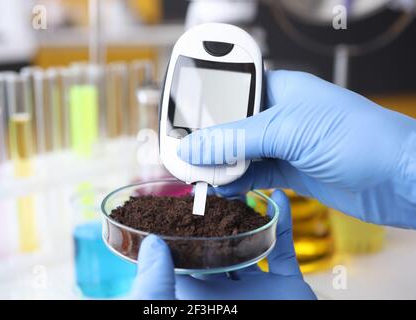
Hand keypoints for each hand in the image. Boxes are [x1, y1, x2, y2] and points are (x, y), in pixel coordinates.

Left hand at [130, 190, 315, 299]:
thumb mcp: (166, 308)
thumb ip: (155, 281)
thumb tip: (150, 243)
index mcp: (198, 296)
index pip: (188, 257)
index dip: (185, 231)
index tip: (181, 203)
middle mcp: (225, 290)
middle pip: (220, 246)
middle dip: (218, 219)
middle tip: (214, 188)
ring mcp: (257, 286)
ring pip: (252, 242)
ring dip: (249, 215)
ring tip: (241, 187)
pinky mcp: (286, 285)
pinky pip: (285, 247)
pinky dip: (284, 222)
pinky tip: (277, 198)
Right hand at [177, 71, 415, 227]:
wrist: (399, 179)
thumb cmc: (359, 138)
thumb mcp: (288, 131)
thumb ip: (235, 140)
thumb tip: (193, 148)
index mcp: (282, 89)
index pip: (232, 93)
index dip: (205, 106)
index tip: (181, 122)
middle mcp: (281, 115)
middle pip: (232, 126)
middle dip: (208, 141)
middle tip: (184, 156)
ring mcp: (286, 145)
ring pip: (240, 153)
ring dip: (220, 165)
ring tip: (198, 176)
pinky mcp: (291, 171)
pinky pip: (254, 174)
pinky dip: (237, 182)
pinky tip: (223, 188)